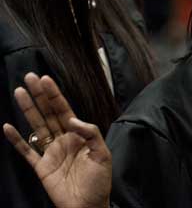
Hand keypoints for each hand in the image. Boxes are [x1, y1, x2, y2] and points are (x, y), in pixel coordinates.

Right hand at [3, 73, 111, 207]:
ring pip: (36, 126)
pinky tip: (7, 127)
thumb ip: (90, 134)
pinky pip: (26, 152)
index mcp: (78, 135)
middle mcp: (63, 140)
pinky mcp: (41, 167)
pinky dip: (16, 140)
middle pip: (48, 113)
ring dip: (27, 110)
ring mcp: (50, 152)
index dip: (54, 95)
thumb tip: (73, 119)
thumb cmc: (100, 181)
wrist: (89, 206)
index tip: (45, 79)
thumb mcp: (102, 154)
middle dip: (39, 95)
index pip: (64, 110)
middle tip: (29, 77)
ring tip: (18, 92)